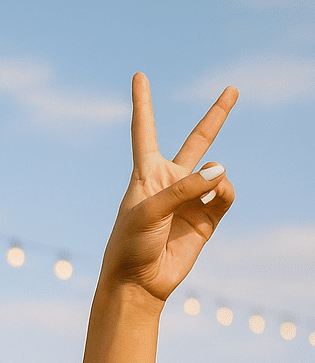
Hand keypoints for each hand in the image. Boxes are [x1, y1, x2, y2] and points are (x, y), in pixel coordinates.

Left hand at [100, 72, 236, 303]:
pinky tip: (218, 191)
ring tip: (211, 185)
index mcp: (146, 174)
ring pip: (216, 171)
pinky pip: (224, 195)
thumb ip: (184, 187)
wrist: (137, 285)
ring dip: (216, 174)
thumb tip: (222, 170)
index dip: (143, 104)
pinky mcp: (206, 220)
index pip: (144, 131)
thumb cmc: (130, 245)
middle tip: (232, 90)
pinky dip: (224, 190)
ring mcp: (190, 200)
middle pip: (197, 141)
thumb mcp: (149, 211)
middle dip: (215, 117)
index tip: (139, 77)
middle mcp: (171, 182)